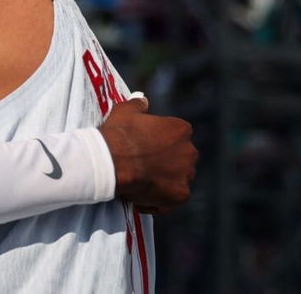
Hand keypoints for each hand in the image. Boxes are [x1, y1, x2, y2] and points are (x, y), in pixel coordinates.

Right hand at [99, 98, 196, 212]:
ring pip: (178, 178)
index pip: (177, 135)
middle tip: (143, 164)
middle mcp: (190, 152)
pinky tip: (141, 196)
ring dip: (164, 180)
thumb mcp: (124, 111)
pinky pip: (171, 199)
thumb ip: (138, 104)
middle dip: (166, 161)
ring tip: (141, 181)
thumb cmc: (117, 134)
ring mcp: (186, 175)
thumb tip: (143, 100)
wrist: (110, 161)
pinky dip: (159, 199)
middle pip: (181, 157)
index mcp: (181, 129)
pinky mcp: (180, 195)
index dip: (160, 141)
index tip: (144, 146)